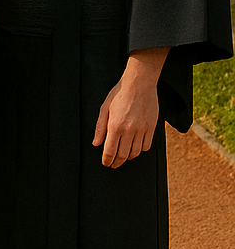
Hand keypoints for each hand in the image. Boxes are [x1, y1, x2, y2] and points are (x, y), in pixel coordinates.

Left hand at [92, 47, 168, 167]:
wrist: (139, 84)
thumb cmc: (119, 94)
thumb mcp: (104, 108)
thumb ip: (100, 127)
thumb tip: (96, 144)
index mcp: (115, 125)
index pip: (110, 151)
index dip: (107, 160)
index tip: (105, 164)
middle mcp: (129, 130)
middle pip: (123, 155)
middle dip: (117, 162)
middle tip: (113, 164)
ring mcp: (142, 130)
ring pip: (136, 153)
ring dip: (128, 158)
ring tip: (123, 157)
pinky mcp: (151, 128)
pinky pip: (147, 146)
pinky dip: (140, 150)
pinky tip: (135, 148)